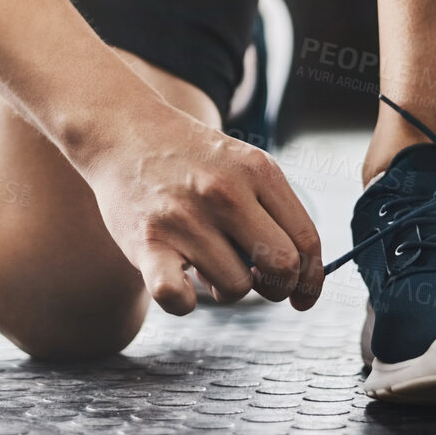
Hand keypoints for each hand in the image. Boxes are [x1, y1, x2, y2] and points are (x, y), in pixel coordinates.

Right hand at [71, 100, 323, 315]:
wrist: (123, 132)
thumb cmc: (189, 158)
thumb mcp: (242, 164)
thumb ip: (273, 209)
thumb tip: (297, 275)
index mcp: (258, 171)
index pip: (306, 240)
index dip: (312, 280)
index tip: (302, 298)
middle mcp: (224, 192)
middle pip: (283, 266)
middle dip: (277, 287)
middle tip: (256, 280)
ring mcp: (184, 217)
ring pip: (236, 287)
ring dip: (227, 290)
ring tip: (206, 264)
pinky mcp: (146, 242)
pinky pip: (176, 297)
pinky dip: (183, 303)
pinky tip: (180, 286)